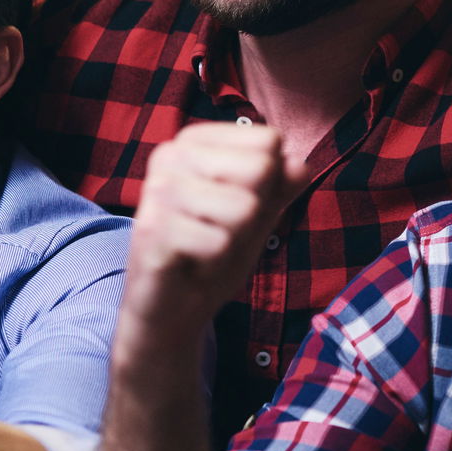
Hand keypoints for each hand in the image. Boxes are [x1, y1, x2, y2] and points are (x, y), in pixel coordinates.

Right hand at [119, 123, 303, 347]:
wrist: (172, 309)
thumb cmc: (213, 251)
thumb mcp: (258, 213)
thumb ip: (281, 185)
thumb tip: (300, 165)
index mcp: (195, 141)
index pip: (269, 142)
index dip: (268, 186)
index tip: (234, 206)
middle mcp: (171, 154)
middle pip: (260, 169)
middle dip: (253, 214)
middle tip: (220, 230)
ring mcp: (158, 189)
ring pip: (244, 207)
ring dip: (233, 240)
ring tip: (205, 247)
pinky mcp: (151, 228)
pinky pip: (220, 242)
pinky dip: (215, 263)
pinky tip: (192, 264)